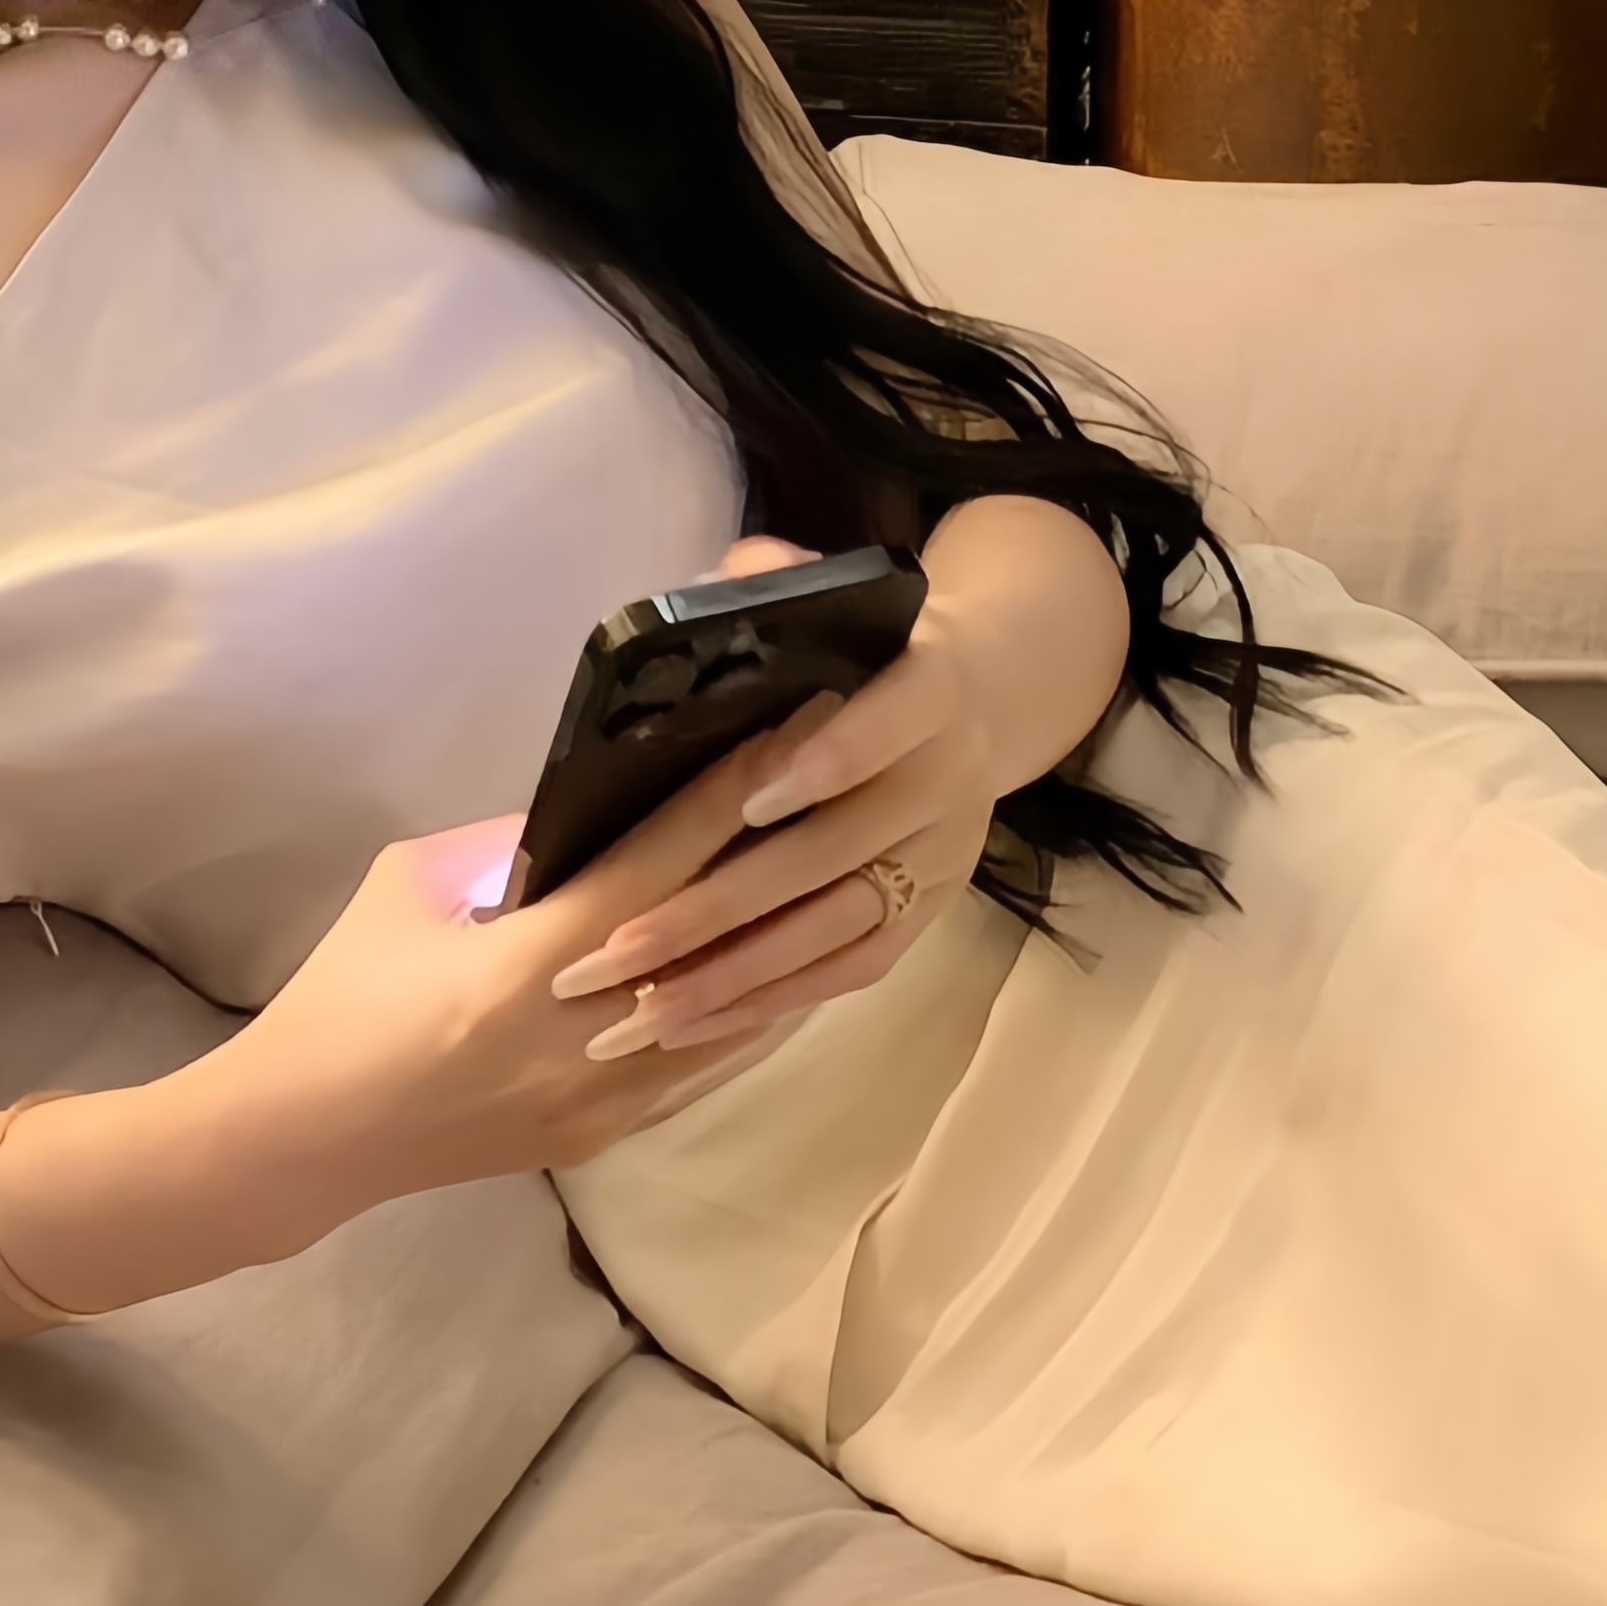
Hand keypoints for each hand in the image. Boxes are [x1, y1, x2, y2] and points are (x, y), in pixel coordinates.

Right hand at [219, 718, 831, 1228]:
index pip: (658, 870)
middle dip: (778, 858)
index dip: (729, 798)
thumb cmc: (342, 999)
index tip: (796, 734)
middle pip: (712, 942)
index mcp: (525, 969)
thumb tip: (586, 818)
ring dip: (779, 941)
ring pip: (728, 1014)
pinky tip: (780, 965)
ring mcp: (599, 1102)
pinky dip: (742, 1011)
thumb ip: (503, 848)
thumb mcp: (408, 889)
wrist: (303, 1141)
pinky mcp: (600, 1140)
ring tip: (833, 867)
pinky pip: (698, 1066)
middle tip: (839, 785)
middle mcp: (580, 1042)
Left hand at [538, 495, 1126, 1058]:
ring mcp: (939, 859)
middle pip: (834, 853)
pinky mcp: (924, 914)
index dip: (828, 759)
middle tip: (622, 946)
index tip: (750, 797)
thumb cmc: (873, 646)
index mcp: (933, 688)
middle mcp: (947, 781)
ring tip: (636, 1010)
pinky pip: (846, 971)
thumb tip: (712, 582)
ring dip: (733, 975)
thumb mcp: (842, 598)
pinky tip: (691, 1027)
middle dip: (721, 904)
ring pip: (834, 928)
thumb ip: (780, 578)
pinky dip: (769, 1002)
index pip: (888, 724)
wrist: (984, 697)